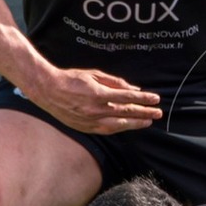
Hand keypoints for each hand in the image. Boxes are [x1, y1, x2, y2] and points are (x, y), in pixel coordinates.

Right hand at [23, 66, 162, 135]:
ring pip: (119, 125)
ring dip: (135, 123)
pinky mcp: (84, 127)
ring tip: (148, 122)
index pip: (128, 98)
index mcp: (99, 94)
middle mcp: (96, 109)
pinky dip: (120, 128)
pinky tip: (128, 126)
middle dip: (145, 113)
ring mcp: (90, 120)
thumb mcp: (95, 75)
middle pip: (126, 113)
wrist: (47, 90)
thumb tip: (134, 90)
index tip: (156, 99)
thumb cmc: (71, 79)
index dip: (144, 99)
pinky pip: (106, 130)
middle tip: (158, 113)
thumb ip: (115, 83)